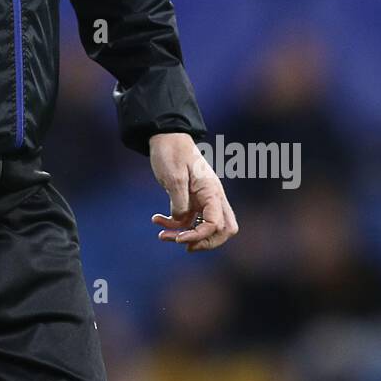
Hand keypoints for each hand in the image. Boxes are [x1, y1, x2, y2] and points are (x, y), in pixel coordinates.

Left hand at [148, 132, 238, 251]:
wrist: (165, 136)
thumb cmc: (171, 152)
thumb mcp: (173, 176)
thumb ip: (179, 202)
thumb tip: (181, 221)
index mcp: (211, 191)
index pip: (217, 223)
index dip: (200, 236)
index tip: (179, 238)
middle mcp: (212, 197)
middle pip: (223, 230)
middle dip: (205, 242)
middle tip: (184, 245)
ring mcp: (203, 199)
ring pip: (204, 227)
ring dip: (185, 235)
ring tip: (162, 235)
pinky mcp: (192, 199)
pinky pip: (189, 219)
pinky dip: (175, 224)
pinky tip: (157, 220)